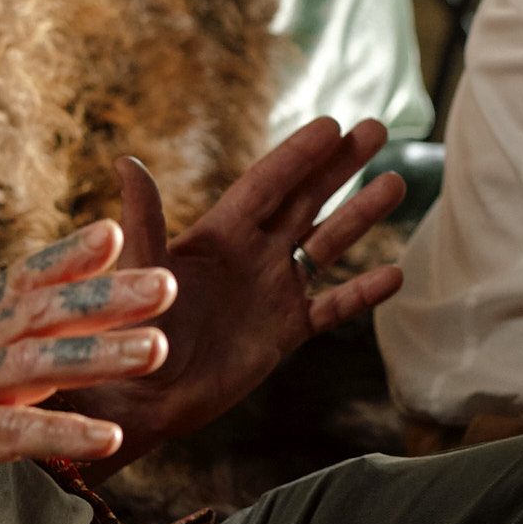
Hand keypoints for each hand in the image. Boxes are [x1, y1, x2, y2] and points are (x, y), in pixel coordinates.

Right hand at [0, 220, 172, 523]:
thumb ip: (2, 352)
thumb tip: (57, 333)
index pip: (22, 283)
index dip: (67, 256)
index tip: (116, 233)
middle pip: (44, 314)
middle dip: (109, 297)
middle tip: (168, 284)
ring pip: (38, 365)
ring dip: (102, 355)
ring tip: (158, 349)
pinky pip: (14, 433)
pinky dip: (64, 432)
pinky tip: (110, 439)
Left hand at [56, 117, 407, 467]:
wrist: (142, 399)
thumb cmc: (128, 332)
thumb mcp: (139, 271)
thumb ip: (143, 220)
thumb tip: (126, 162)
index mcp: (219, 234)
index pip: (267, 183)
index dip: (299, 154)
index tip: (333, 124)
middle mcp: (252, 254)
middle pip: (306, 200)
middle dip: (340, 165)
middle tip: (377, 128)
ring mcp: (273, 291)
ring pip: (327, 244)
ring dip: (360, 215)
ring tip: (396, 183)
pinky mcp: (286, 331)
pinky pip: (333, 306)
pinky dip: (364, 293)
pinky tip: (396, 274)